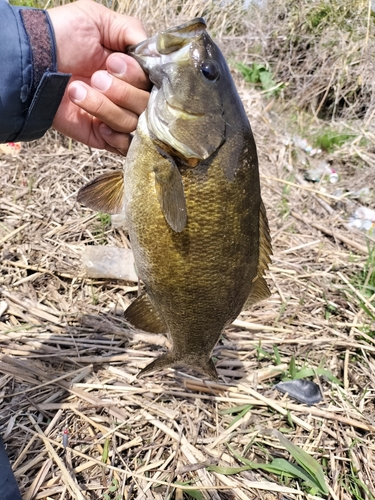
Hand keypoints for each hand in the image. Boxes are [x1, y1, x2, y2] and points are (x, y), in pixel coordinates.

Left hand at [49, 0, 149, 154]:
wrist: (32, 62)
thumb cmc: (62, 37)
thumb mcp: (98, 20)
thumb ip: (132, 32)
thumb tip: (157, 54)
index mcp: (131, 70)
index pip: (153, 83)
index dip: (136, 75)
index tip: (113, 62)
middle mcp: (128, 94)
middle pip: (146, 105)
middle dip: (122, 91)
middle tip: (96, 77)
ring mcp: (116, 117)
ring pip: (132, 122)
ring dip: (105, 106)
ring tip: (78, 90)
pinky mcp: (103, 137)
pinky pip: (125, 146)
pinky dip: (116, 136)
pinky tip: (99, 125)